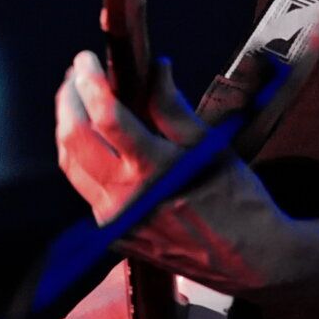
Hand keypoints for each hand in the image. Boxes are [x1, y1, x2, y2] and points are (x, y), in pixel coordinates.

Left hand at [57, 50, 300, 294]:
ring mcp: (115, 223)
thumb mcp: (211, 146)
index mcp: (153, 171)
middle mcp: (125, 199)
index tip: (87, 59)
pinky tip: (96, 143)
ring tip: (77, 101)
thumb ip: (174, 108)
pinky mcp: (115, 237)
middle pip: (74, 141)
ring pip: (71, 168)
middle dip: (68, 100)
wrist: (250, 259)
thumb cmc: (239, 200)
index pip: (106, 117)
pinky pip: (87, 192)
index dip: (90, 82)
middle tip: (75, 75)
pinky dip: (83, 160)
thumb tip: (156, 69)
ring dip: (68, 129)